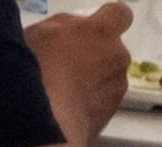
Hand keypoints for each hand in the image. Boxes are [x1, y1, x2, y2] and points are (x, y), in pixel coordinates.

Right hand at [25, 4, 132, 144]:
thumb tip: (73, 32)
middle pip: (114, 52)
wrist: (46, 117)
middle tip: (73, 65)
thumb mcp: (43, 31)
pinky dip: (91, 105)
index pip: (120, 14)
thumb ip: (66, 27)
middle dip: (99, 57)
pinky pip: (103, 104)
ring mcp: (117, 90)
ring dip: (95, 83)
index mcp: (103, 31)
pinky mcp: (111, 117)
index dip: (109, 21)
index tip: (96, 30)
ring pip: (110, 80)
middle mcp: (119, 58)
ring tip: (69, 92)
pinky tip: (70, 109)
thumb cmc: (40, 66)